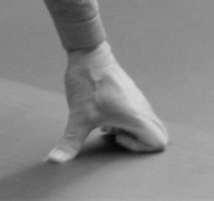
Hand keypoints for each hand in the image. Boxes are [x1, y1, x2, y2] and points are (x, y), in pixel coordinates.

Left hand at [47, 42, 168, 161]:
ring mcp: (139, 100)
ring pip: (146, 125)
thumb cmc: (87, 84)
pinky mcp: (132, 95)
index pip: (160, 142)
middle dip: (137, 142)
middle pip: (158, 136)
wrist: (88, 54)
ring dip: (129, 130)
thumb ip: (70, 142)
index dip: (140, 148)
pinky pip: (138, 115)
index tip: (117, 137)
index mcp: (136, 115)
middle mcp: (142, 108)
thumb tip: (54, 160)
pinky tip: (104, 115)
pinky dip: (125, 121)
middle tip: (115, 135)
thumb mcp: (78, 117)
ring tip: (107, 124)